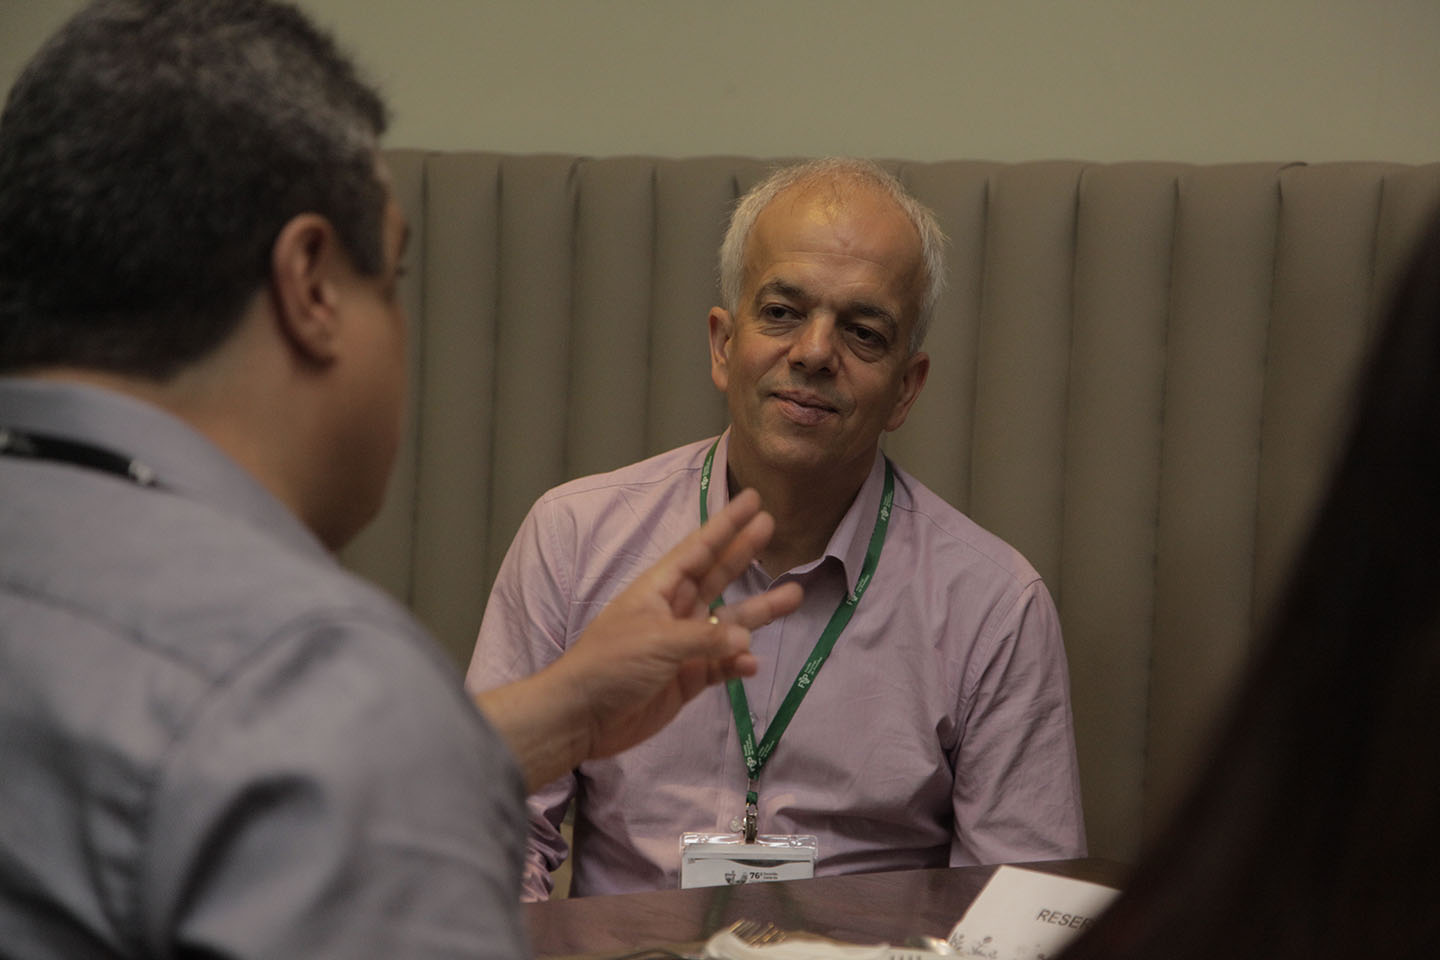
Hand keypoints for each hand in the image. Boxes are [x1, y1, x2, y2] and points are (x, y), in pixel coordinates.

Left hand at [476, 488, 801, 790]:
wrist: (583, 717)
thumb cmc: (611, 665)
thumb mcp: (657, 641)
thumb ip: (705, 638)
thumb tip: (745, 640)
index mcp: (659, 589)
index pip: (698, 549)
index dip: (726, 525)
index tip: (752, 500)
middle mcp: (675, 611)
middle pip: (718, 576)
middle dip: (744, 553)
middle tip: (773, 525)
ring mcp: (684, 645)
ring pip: (729, 622)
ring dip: (759, 611)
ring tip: (794, 595)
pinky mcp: (689, 678)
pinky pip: (723, 664)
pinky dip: (738, 663)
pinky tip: (751, 663)